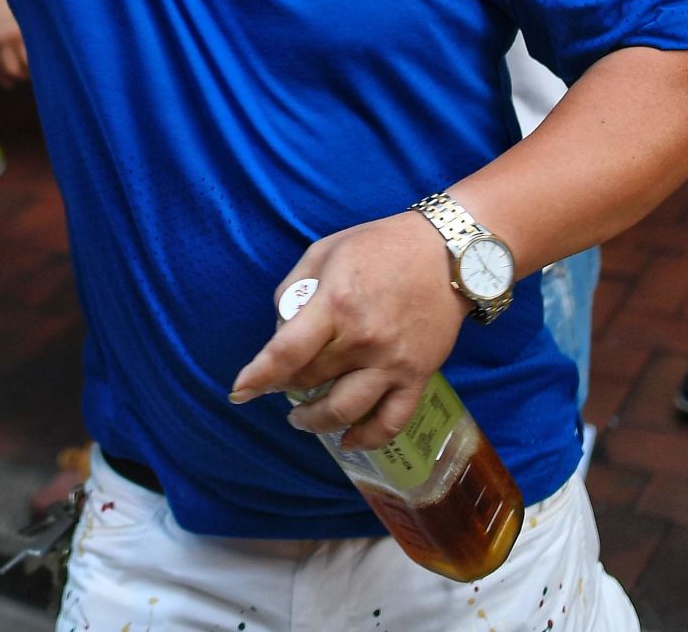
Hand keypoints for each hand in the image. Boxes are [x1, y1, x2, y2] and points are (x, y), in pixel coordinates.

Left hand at [228, 210, 465, 450]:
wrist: (448, 252)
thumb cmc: (380, 246)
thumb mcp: (324, 252)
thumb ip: (294, 289)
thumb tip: (280, 331)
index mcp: (336, 303)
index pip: (286, 353)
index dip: (258, 377)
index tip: (239, 392)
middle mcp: (362, 338)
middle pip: (310, 380)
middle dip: (286, 386)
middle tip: (280, 383)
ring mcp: (392, 362)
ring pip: (343, 410)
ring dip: (314, 421)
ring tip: (301, 418)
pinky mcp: (418, 375)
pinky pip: (390, 421)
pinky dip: (366, 439)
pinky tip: (347, 440)